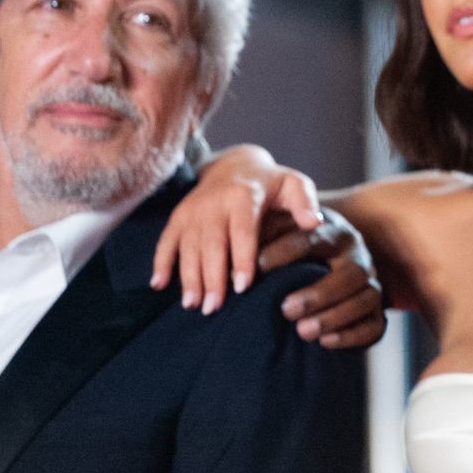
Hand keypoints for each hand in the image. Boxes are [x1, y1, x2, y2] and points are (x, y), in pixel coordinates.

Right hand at [152, 145, 319, 313]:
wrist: (236, 165)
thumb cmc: (272, 183)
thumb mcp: (294, 185)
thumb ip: (305, 203)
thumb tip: (313, 222)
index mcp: (244, 195)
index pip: (242, 231)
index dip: (242, 259)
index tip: (243, 287)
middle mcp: (213, 203)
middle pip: (211, 244)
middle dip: (211, 277)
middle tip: (214, 308)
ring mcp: (192, 211)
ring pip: (187, 247)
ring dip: (188, 277)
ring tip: (192, 305)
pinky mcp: (178, 217)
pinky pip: (166, 241)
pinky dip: (160, 263)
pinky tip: (158, 285)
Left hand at [262, 211, 386, 349]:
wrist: (331, 262)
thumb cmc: (293, 251)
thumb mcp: (279, 236)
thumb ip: (260, 242)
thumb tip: (232, 265)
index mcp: (334, 233)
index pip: (315, 239)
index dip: (286, 252)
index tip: (258, 266)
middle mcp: (359, 258)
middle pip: (351, 274)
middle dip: (319, 294)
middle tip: (286, 309)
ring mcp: (372, 286)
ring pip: (366, 300)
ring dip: (334, 317)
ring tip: (303, 331)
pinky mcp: (377, 313)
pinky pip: (376, 326)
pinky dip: (352, 335)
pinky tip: (325, 343)